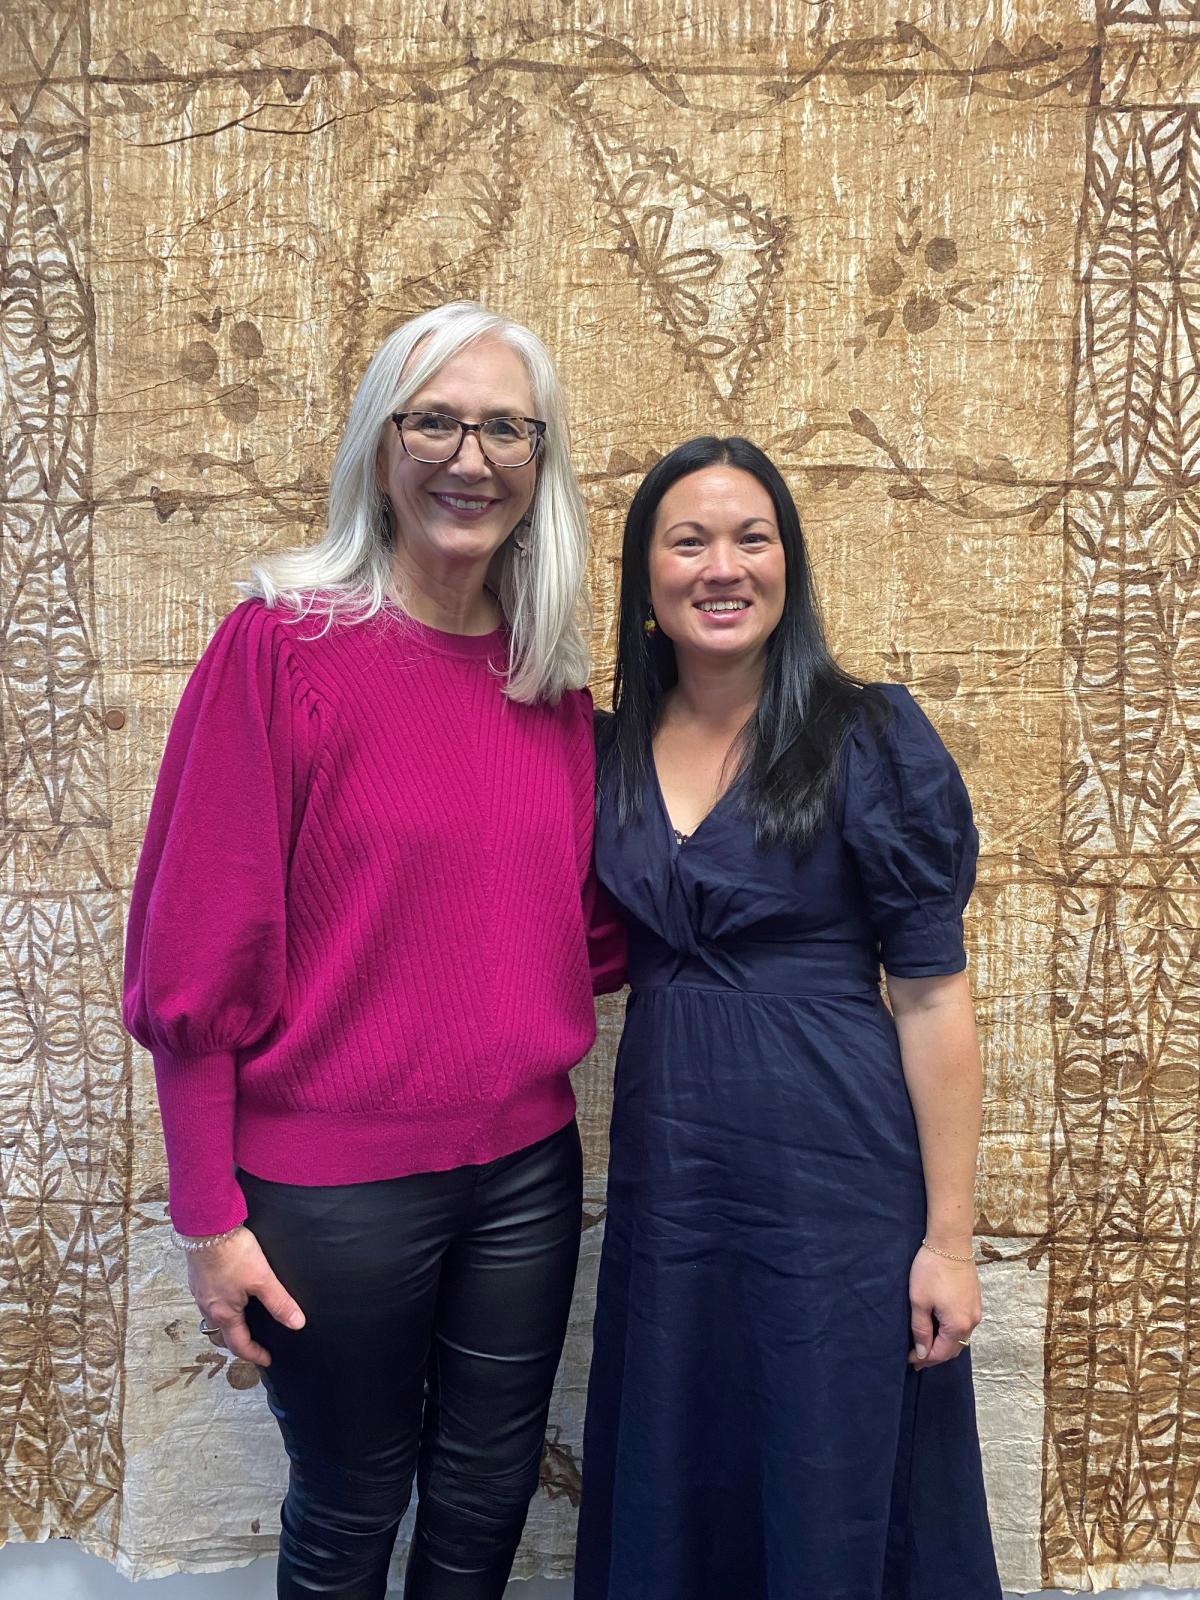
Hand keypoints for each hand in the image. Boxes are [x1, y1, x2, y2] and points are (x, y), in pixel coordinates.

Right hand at [187, 1225, 304, 1366]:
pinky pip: (208, 1302)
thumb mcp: (262, 1278)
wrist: (207, 1226)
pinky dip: (220, 1307)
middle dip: (237, 1343)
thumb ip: (279, 1302)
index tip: (266, 1359)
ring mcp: (200, 1293)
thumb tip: (296, 1323)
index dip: (254, 1354)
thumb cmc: (232, 1252)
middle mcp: (208, 1307)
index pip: (239, 1344)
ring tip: (242, 1321)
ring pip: (213, 1319)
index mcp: (223, 1313)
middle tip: (253, 1344)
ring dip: (227, 1325)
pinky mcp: (197, 1279)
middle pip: (221, 1335)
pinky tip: (229, 1295)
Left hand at [908, 1244, 980, 1368]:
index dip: (924, 1359)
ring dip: (943, 1344)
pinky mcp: (975, 1301)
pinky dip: (951, 1332)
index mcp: (957, 1325)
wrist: (950, 1242)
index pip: (940, 1353)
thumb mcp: (919, 1301)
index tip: (909, 1360)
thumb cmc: (931, 1270)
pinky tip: (939, 1329)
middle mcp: (972, 1322)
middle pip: (953, 1349)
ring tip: (925, 1345)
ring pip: (960, 1338)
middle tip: (916, 1357)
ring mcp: (976, 1311)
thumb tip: (922, 1353)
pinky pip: (964, 1326)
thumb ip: (921, 1330)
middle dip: (935, 1355)